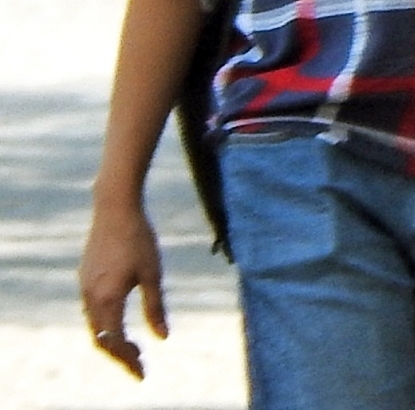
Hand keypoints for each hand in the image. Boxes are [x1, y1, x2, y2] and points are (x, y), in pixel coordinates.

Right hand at [78, 201, 165, 379]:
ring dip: (111, 339)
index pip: (115, 341)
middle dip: (119, 354)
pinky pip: (91, 310)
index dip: (128, 359)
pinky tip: (120, 320)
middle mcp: (91, 296)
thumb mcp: (153, 273)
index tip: (142, 372)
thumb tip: (162, 337)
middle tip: (139, 363)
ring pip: (94, 325)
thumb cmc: (139, 239)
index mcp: (108, 298)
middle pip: (100, 338)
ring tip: (133, 346)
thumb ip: (156, 306)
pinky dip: (104, 324)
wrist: (115, 209)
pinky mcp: (84, 277)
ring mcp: (84, 287)